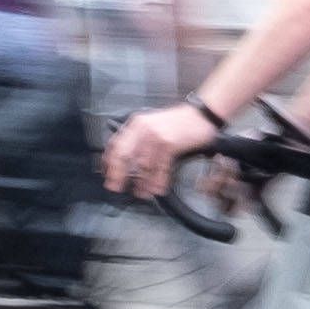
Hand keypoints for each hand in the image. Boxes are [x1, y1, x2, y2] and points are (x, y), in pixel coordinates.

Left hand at [102, 98, 221, 197]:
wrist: (201, 115)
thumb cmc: (178, 123)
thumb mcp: (153, 125)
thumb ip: (139, 139)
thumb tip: (127, 161)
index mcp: (136, 124)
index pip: (116, 144)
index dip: (109, 163)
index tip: (107, 176)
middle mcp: (142, 128)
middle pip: (124, 155)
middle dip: (118, 174)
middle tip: (116, 188)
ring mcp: (156, 135)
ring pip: (143, 164)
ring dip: (142, 182)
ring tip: (142, 193)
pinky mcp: (169, 143)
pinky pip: (160, 167)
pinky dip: (158, 180)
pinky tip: (158, 189)